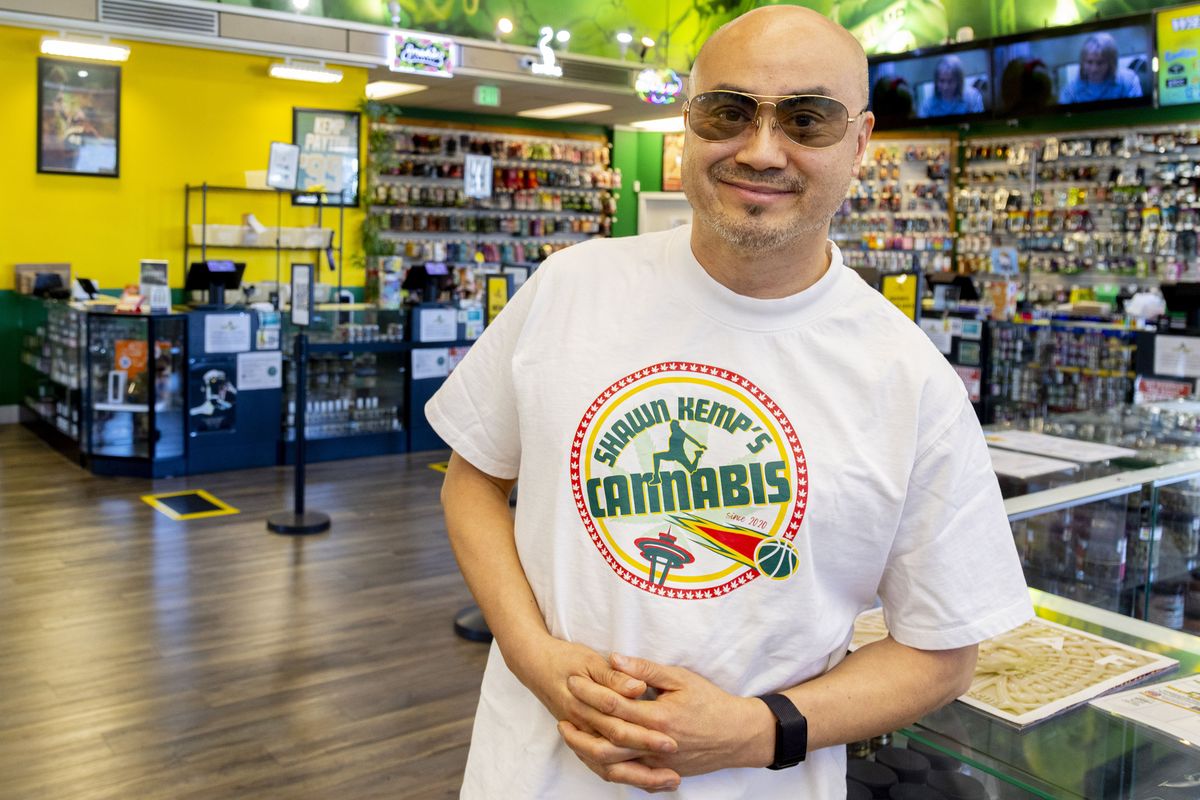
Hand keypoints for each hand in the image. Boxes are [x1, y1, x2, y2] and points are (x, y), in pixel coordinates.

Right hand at [510, 637, 681, 789]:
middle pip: (615, 755)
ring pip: (607, 768)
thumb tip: (637, 687)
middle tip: (676, 773)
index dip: (645, 737)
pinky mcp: (581, 740)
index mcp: (584, 705)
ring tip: (669, 782)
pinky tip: (646, 780)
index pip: (618, 727)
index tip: (671, 743)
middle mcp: (580, 726)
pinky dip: (624, 776)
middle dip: (646, 766)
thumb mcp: (590, 660)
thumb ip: (615, 676)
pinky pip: (600, 767)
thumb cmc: (564, 659)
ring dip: (638, 778)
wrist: (534, 663)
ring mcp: (580, 736)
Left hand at [560, 653, 772, 780]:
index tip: (573, 679)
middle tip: (561, 711)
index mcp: (659, 717)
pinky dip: (605, 764)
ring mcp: (657, 763)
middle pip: (606, 740)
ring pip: (613, 764)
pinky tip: (592, 753)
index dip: (590, 691)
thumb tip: (614, 658)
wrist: (738, 736)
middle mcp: (655, 744)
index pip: (614, 705)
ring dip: (587, 750)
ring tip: (569, 735)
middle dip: (580, 726)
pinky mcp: (660, 772)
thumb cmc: (711, 702)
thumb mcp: (680, 678)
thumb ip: (645, 670)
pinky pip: (626, 773)